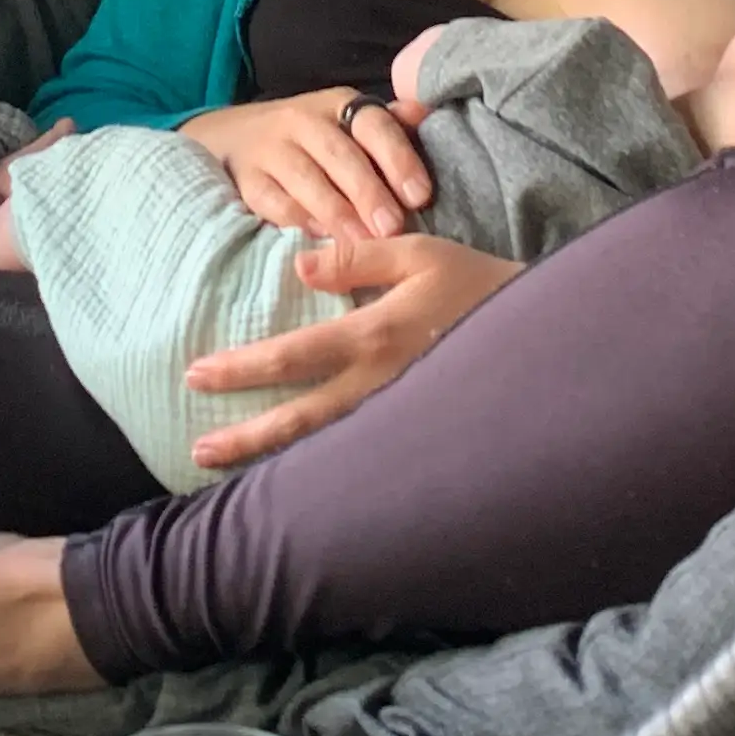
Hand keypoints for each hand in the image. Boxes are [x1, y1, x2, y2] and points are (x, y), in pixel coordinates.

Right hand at [179, 89, 431, 238]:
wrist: (234, 138)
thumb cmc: (313, 139)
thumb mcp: (350, 124)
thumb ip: (390, 126)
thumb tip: (429, 114)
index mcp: (340, 106)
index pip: (374, 125)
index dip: (398, 159)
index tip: (419, 196)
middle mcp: (304, 120)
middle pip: (340, 154)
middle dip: (368, 193)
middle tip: (392, 229)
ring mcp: (271, 148)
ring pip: (305, 178)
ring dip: (336, 212)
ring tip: (361, 244)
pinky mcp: (247, 177)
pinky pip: (271, 199)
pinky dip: (294, 219)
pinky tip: (317, 239)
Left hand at [182, 233, 520, 467]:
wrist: (538, 338)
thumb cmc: (475, 283)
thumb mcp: (420, 252)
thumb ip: (358, 257)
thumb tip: (299, 266)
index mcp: (376, 335)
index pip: (294, 355)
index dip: (243, 367)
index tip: (198, 372)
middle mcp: (380, 385)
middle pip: (300, 418)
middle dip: (246, 434)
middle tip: (196, 446)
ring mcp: (396, 416)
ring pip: (324, 447)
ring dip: (272, 458)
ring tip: (227, 471)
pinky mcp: (411, 433)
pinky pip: (354, 455)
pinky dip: (315, 470)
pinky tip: (286, 483)